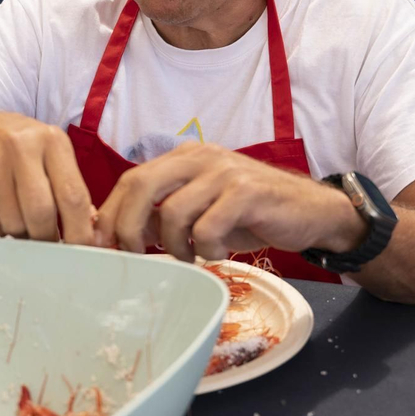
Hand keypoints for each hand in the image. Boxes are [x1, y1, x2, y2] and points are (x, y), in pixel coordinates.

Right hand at [0, 112, 95, 242]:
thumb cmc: (20, 147)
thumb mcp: (51, 153)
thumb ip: (69, 187)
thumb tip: (87, 231)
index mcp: (52, 141)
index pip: (73, 195)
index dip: (80, 230)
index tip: (81, 249)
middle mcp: (23, 148)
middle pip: (41, 213)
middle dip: (46, 237)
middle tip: (48, 240)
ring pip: (14, 223)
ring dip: (21, 233)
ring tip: (21, 219)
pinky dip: (0, 229)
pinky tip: (1, 213)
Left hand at [94, 142, 365, 261]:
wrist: (311, 212)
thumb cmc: (252, 215)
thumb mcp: (202, 210)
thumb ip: (166, 214)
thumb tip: (119, 235)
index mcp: (184, 158)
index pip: (132, 179)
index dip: (111, 214)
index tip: (103, 247)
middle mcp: (200, 158)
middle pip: (140, 185)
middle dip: (127, 227)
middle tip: (133, 257)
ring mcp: (224, 173)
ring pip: (172, 212)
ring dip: (176, 246)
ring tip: (194, 255)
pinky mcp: (246, 193)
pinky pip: (207, 228)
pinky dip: (208, 249)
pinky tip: (221, 252)